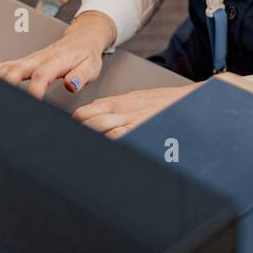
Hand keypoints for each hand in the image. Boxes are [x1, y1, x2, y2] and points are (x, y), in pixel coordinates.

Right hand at [0, 10, 116, 98]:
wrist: (83, 38)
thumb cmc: (86, 55)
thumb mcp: (91, 67)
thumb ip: (81, 76)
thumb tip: (72, 85)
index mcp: (57, 60)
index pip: (42, 74)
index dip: (35, 88)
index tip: (32, 101)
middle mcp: (40, 58)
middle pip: (18, 68)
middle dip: (7, 83)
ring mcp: (30, 58)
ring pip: (9, 66)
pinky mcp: (26, 61)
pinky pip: (6, 65)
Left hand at [72, 84, 194, 138]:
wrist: (188, 101)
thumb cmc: (163, 102)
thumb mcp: (135, 100)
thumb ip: (115, 107)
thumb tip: (95, 115)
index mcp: (117, 102)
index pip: (84, 112)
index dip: (73, 123)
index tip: (64, 132)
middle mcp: (120, 111)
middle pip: (86, 120)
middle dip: (75, 131)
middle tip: (65, 144)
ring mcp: (130, 121)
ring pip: (98, 128)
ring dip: (87, 138)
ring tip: (77, 149)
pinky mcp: (140, 130)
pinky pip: (117, 138)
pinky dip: (107, 143)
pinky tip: (102, 152)